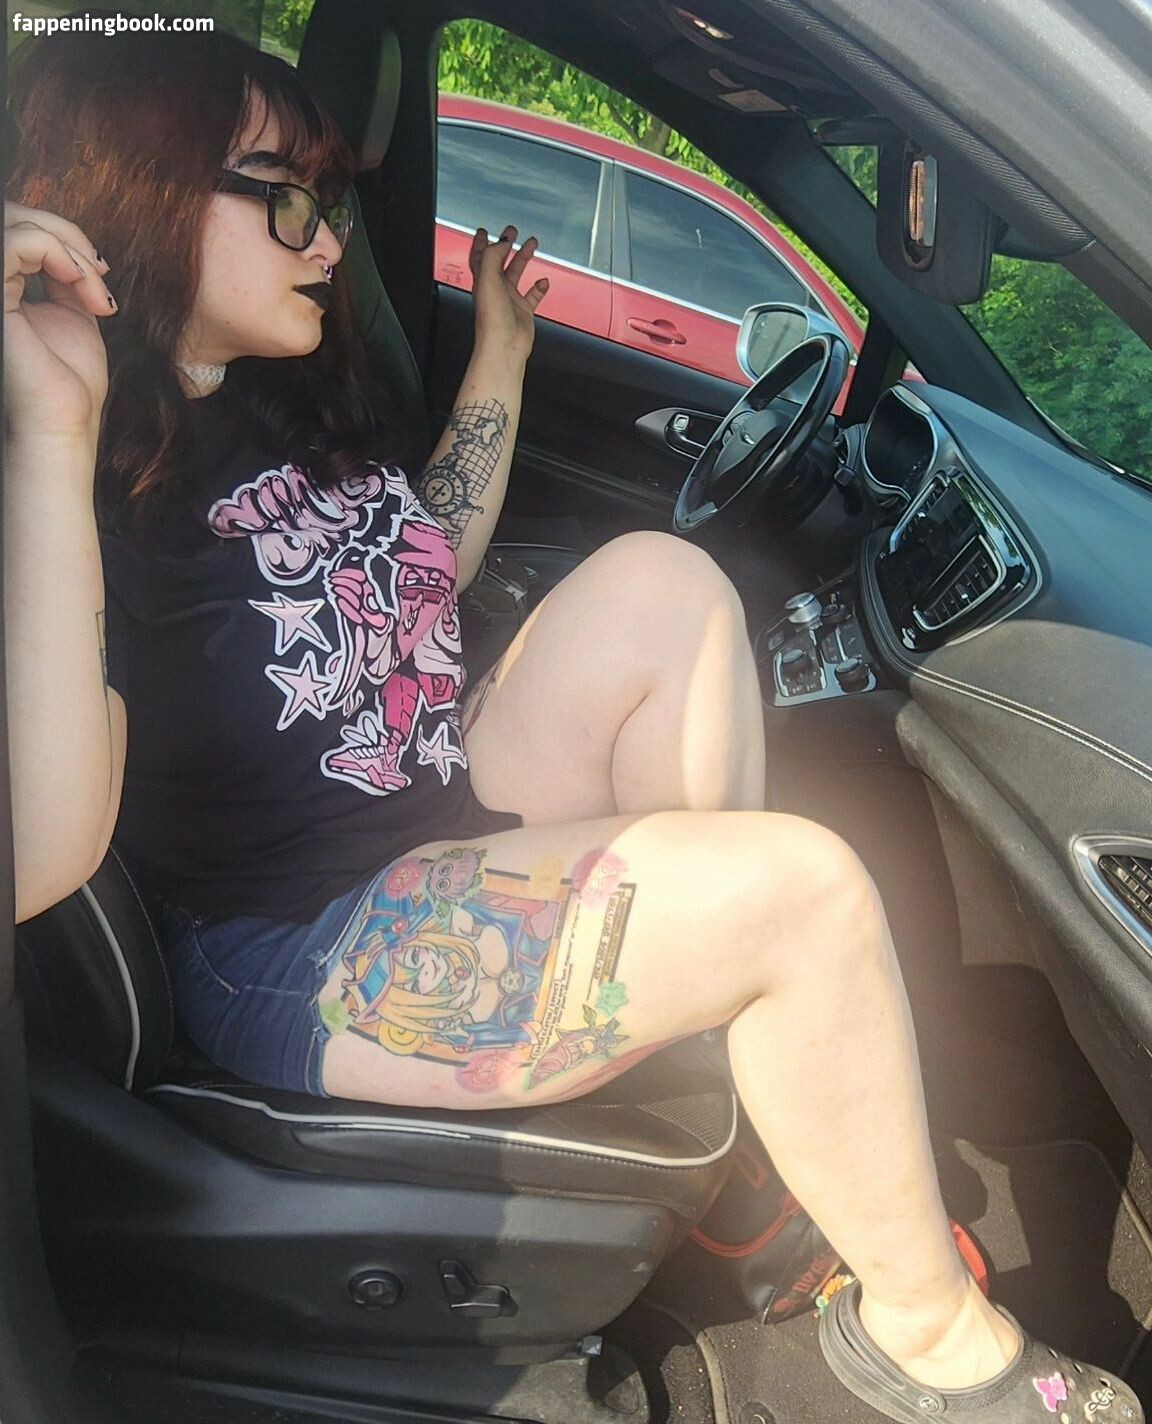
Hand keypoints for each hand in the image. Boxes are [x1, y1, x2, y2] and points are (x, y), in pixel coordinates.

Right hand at [4, 201, 115, 442]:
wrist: (63, 422)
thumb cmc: (68, 381)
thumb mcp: (71, 314)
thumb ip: (64, 276)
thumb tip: (70, 247)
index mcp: (1, 286)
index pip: (18, 229)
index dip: (62, 234)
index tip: (101, 270)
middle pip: (11, 214)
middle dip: (65, 231)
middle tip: (100, 270)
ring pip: (15, 223)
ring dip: (68, 246)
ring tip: (95, 287)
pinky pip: (17, 242)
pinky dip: (57, 251)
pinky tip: (80, 283)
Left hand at [468, 225, 548, 368]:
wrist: (504, 345)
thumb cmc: (493, 319)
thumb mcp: (488, 279)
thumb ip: (494, 256)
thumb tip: (501, 242)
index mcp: (483, 281)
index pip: (480, 256)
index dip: (482, 243)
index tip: (485, 230)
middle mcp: (495, 289)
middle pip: (500, 261)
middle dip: (505, 244)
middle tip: (512, 232)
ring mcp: (509, 300)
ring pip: (516, 273)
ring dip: (523, 258)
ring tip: (532, 244)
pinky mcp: (523, 311)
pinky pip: (532, 295)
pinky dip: (539, 287)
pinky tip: (543, 281)